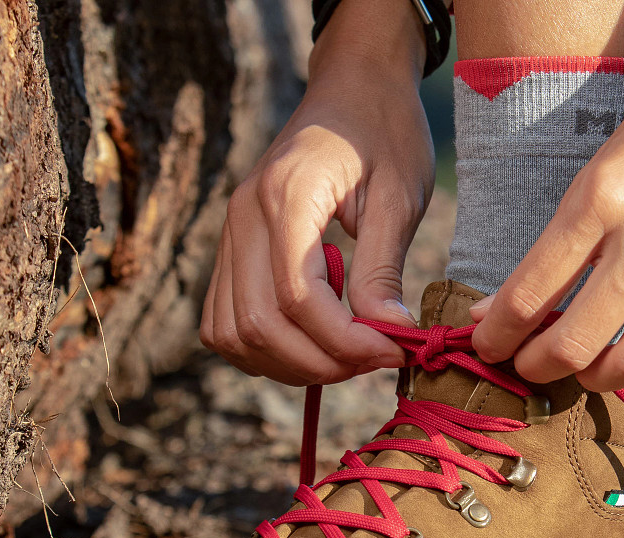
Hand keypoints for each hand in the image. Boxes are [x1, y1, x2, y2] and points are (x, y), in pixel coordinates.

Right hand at [200, 1, 432, 385]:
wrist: (352, 87)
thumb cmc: (384, 131)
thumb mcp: (399, 195)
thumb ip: (383, 269)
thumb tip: (389, 335)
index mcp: (286, 196)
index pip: (298, 298)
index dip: (346, 341)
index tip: (394, 351)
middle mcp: (243, 218)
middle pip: (258, 325)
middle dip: (320, 362)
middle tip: (374, 361)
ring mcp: (229, 235)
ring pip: (233, 334)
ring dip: (289, 364)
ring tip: (344, 356)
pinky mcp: (230, 250)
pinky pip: (223, 323)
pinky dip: (262, 350)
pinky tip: (310, 344)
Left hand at [469, 0, 623, 388]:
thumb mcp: (599, 167)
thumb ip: (557, 242)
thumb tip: (497, 309)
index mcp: (603, 197)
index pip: (528, 294)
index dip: (496, 336)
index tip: (487, 346)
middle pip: (575, 342)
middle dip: (536, 366)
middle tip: (529, 366)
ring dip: (596, 379)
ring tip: (587, 368)